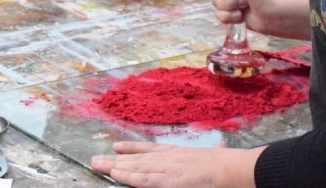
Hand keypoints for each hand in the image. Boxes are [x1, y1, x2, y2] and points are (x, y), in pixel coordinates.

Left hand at [91, 141, 260, 187]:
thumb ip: (215, 150)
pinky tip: (115, 173)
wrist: (229, 168)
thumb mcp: (218, 153)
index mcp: (179, 152)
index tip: (118, 145)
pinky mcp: (167, 181)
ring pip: (136, 167)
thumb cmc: (226, 164)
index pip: (151, 149)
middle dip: (116, 158)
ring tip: (96, 164)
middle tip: (96, 158)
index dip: (133, 147)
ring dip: (115, 165)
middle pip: (138, 157)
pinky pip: (144, 179)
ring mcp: (167, 168)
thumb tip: (221, 144)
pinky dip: (129, 176)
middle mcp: (168, 157)